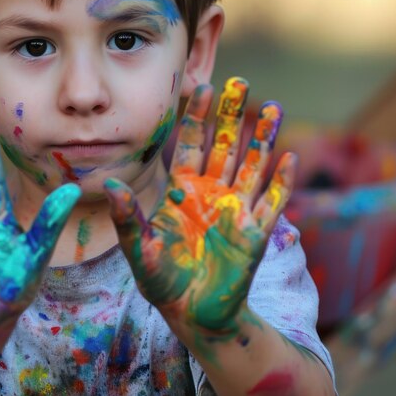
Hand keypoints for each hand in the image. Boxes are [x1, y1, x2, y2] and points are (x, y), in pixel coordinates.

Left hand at [104, 77, 295, 338]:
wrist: (192, 313)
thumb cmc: (162, 280)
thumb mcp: (138, 248)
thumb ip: (127, 217)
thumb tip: (108, 184)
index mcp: (182, 190)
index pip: (190, 143)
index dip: (196, 116)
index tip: (202, 86)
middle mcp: (210, 192)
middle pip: (225, 145)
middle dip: (231, 115)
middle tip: (240, 82)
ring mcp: (235, 210)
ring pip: (253, 166)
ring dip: (263, 138)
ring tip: (274, 107)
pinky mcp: (255, 233)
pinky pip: (272, 202)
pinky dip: (280, 181)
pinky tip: (288, 157)